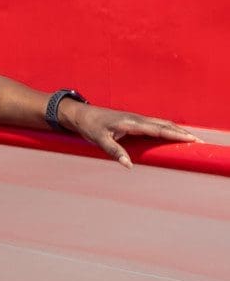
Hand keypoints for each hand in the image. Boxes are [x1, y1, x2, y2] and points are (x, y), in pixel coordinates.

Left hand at [61, 99, 200, 168]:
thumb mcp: (99, 140)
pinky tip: (173, 133)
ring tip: (191, 139)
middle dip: (182, 133)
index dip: (175, 135)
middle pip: (164, 125)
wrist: (82, 114)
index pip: (158, 130)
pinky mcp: (134, 121)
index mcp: (131, 123)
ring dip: (176, 130)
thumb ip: (114, 151)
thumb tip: (129, 165)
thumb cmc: (91, 127)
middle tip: (198, 142)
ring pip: (161, 123)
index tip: (190, 139)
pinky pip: (155, 124)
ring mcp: (136, 119)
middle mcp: (137, 119)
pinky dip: (168, 128)